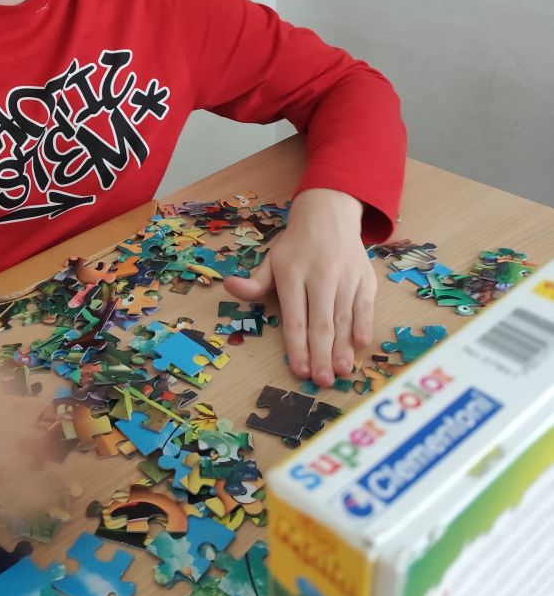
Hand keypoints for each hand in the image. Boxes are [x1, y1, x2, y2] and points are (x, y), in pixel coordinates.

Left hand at [223, 188, 375, 387]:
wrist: (328, 213)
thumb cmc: (295, 246)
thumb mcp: (271, 259)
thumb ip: (255, 282)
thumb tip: (230, 287)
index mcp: (292, 273)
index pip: (295, 318)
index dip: (297, 346)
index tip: (299, 370)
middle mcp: (320, 275)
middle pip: (321, 322)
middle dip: (321, 354)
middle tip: (322, 381)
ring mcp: (346, 276)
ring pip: (344, 317)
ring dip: (343, 347)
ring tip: (341, 371)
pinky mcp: (365, 278)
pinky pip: (365, 305)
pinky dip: (364, 325)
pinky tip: (360, 345)